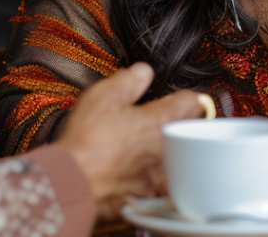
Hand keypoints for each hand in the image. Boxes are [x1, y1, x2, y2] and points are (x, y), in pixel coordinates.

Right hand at [55, 63, 209, 219]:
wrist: (75, 180)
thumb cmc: (89, 139)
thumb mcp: (105, 95)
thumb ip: (129, 80)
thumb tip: (144, 71)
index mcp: (162, 121)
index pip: (193, 102)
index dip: (184, 94)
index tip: (176, 95)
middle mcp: (169, 150)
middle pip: (190, 132)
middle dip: (180, 122)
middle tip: (161, 117)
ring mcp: (161, 176)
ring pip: (179, 159)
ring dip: (170, 150)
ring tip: (149, 145)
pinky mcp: (149, 196)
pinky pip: (162, 183)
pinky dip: (155, 176)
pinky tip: (138, 171)